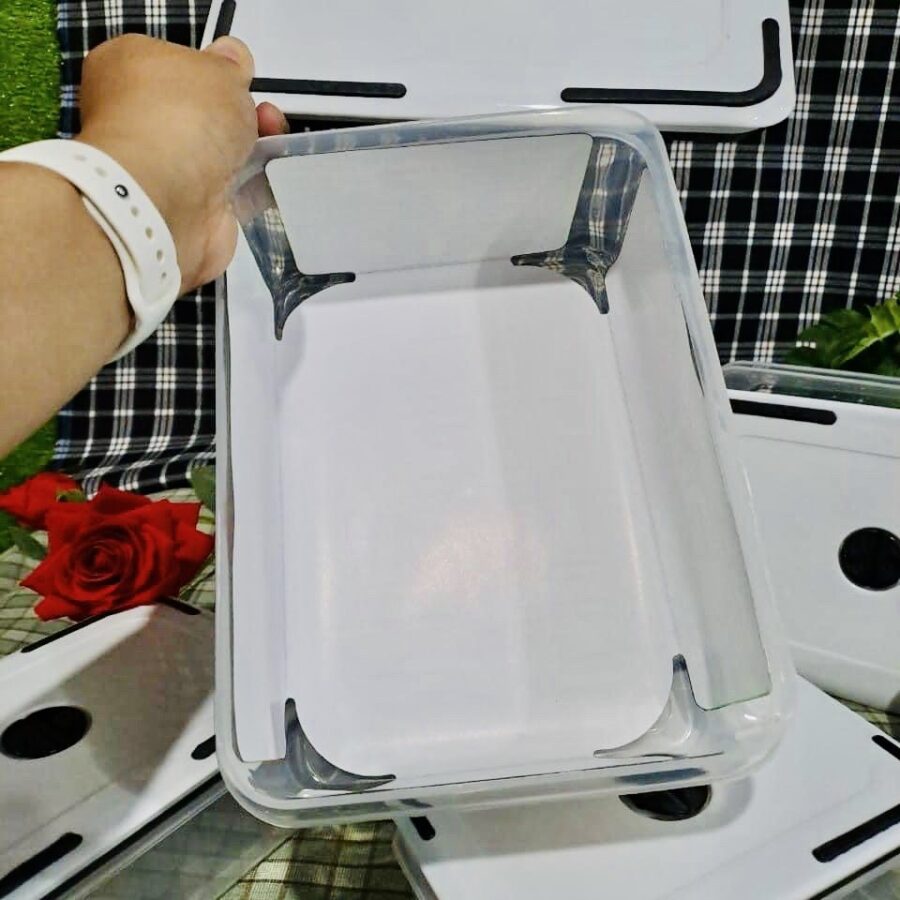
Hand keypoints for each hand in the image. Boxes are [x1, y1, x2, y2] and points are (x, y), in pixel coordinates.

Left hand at [75, 34, 287, 292]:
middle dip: (239, 115)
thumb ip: (230, 63)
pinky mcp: (184, 209)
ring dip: (248, 152)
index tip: (240, 78)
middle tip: (261, 115)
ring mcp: (161, 168)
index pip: (174, 64)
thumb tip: (231, 58)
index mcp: (127, 68)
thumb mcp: (217, 68)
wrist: (168, 199)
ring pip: (217, 155)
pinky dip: (247, 191)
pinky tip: (259, 181)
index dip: (213, 70)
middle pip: (202, 113)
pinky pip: (227, 195)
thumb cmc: (177, 120)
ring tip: (267, 148)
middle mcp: (138, 120)